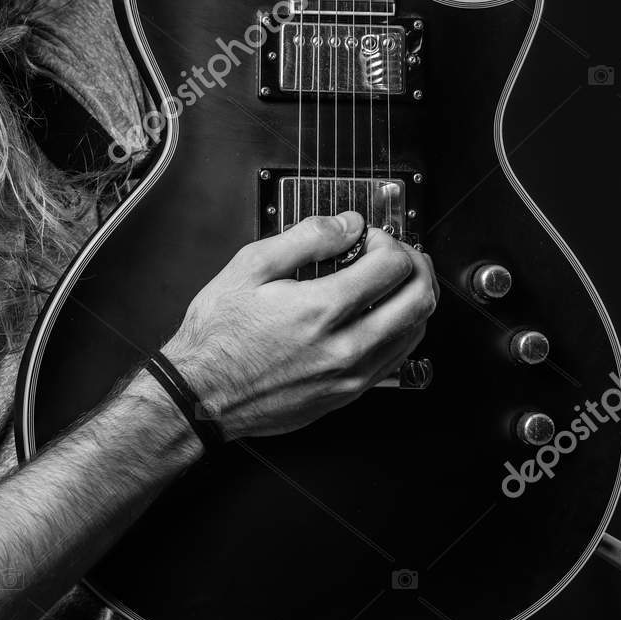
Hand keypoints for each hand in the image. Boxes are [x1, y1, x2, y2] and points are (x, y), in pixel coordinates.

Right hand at [157, 211, 436, 441]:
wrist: (201, 395)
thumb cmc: (217, 335)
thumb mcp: (249, 267)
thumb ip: (305, 237)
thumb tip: (347, 224)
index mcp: (321, 309)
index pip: (393, 264)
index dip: (388, 239)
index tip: (368, 237)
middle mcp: (345, 346)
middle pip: (419, 298)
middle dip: (416, 264)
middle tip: (396, 253)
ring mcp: (351, 376)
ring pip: (416, 330)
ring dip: (413, 296)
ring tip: (391, 280)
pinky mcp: (348, 394)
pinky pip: (398, 358)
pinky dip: (402, 328)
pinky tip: (383, 314)